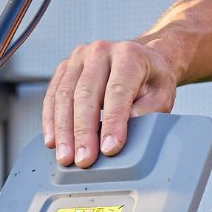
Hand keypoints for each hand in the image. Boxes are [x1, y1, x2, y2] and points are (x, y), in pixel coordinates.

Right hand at [42, 39, 179, 167]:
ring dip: (63, 130)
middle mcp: (101, 51)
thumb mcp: (161, 96)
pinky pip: (52, 95)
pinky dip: (50, 121)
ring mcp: (79, 57)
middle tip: (83, 160)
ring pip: (64, 95)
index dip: (112, 123)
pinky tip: (52, 141)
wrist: (143, 58)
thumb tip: (119, 132)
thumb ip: (145, 113)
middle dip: (83, 131)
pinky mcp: (65, 67)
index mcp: (129, 54)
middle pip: (85, 94)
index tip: (109, 149)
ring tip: (65, 157)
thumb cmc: (152, 81)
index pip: (116, 91)